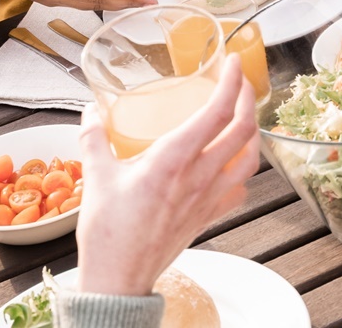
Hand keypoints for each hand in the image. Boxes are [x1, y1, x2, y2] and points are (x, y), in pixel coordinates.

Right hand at [75, 56, 259, 295]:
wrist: (118, 278)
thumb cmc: (107, 231)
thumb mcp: (95, 176)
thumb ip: (94, 138)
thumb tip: (89, 112)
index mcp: (174, 159)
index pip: (217, 112)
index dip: (232, 82)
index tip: (233, 63)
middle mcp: (199, 176)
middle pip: (243, 130)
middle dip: (248, 99)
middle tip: (240, 81)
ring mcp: (208, 198)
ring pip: (249, 159)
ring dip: (252, 133)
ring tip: (243, 117)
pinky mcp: (208, 217)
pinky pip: (239, 189)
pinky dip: (243, 171)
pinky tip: (233, 165)